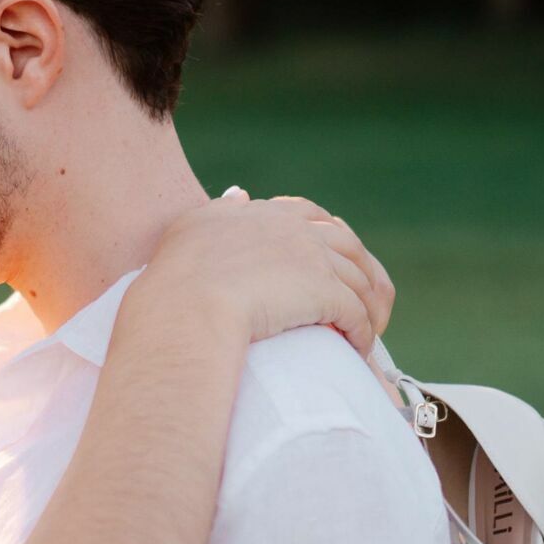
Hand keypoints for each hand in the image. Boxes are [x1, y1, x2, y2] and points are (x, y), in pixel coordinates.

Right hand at [144, 190, 395, 352]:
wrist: (185, 305)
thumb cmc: (175, 277)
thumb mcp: (191, 229)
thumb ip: (219, 210)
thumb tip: (240, 194)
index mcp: (262, 215)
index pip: (309, 214)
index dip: (328, 232)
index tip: (335, 255)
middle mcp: (294, 230)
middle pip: (347, 245)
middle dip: (363, 270)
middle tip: (367, 298)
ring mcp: (312, 259)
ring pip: (359, 282)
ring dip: (368, 308)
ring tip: (368, 331)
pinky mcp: (324, 293)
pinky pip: (356, 314)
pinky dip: (363, 332)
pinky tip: (360, 349)